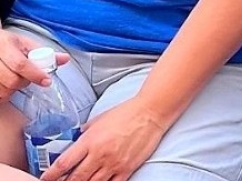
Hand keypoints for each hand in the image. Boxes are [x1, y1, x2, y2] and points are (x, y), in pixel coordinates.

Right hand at [0, 32, 66, 101]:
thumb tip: (65, 59)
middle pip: (11, 80)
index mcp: (5, 45)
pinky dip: (4, 94)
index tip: (46, 81)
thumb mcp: (25, 44)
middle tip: (28, 78)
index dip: (35, 74)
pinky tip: (7, 86)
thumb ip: (45, 53)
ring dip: (13, 90)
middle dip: (24, 83)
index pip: (20, 64)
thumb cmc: (8, 44)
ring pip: (3, 90)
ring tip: (16, 81)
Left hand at [41, 96, 167, 180]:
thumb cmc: (125, 113)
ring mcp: (114, 163)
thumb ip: (84, 133)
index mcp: (90, 141)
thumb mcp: (98, 119)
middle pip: (75, 179)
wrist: (151, 112)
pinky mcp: (127, 169)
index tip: (45, 179)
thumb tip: (74, 141)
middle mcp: (100, 154)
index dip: (51, 175)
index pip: (64, 163)